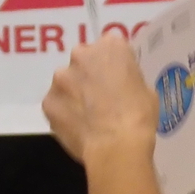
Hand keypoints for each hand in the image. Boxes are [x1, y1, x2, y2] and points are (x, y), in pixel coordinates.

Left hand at [43, 32, 157, 166]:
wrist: (116, 147)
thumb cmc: (139, 116)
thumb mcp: (146, 90)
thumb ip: (128, 77)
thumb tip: (120, 83)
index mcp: (111, 46)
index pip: (111, 46)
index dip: (115, 64)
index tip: (118, 79)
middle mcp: (81, 54)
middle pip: (84, 59)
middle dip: (90, 73)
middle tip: (101, 96)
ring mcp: (60, 78)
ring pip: (66, 81)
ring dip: (74, 93)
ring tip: (87, 115)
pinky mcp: (48, 101)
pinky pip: (57, 104)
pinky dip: (64, 112)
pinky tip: (77, 127)